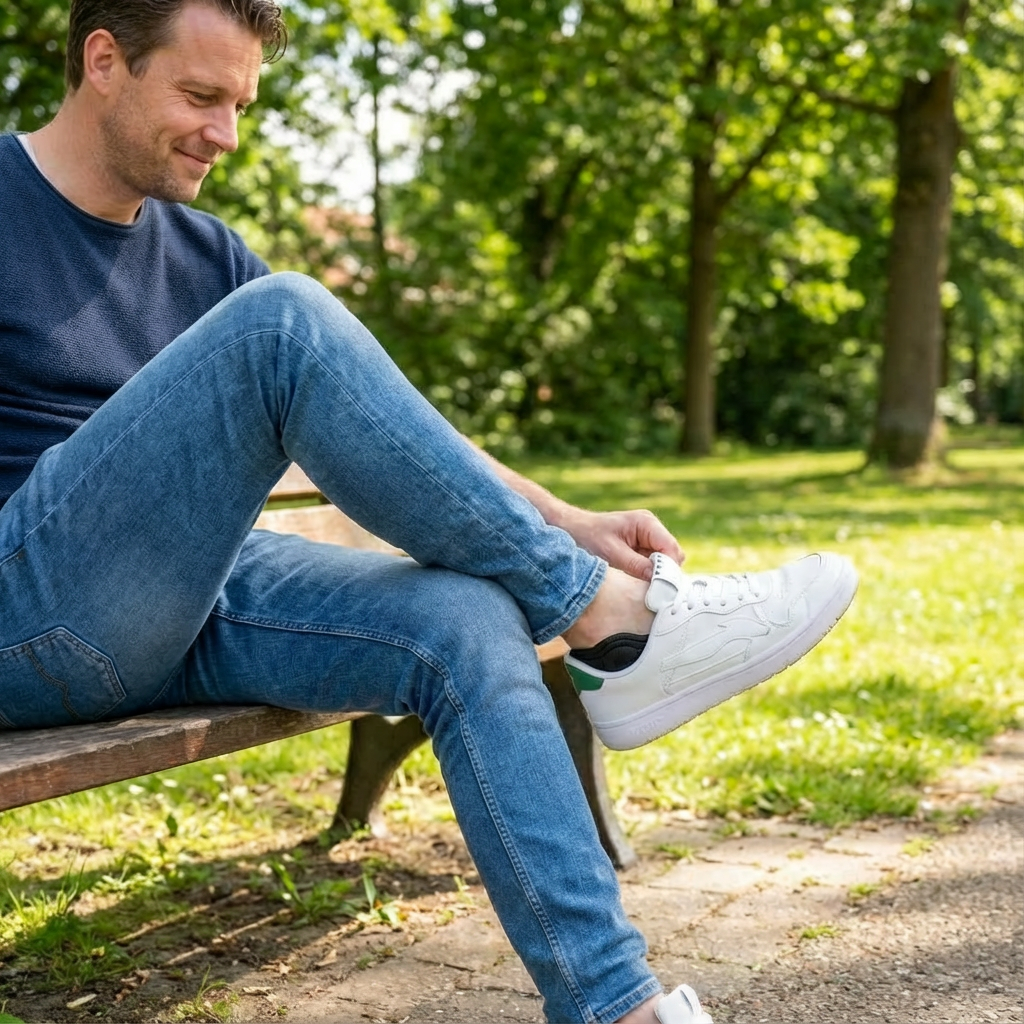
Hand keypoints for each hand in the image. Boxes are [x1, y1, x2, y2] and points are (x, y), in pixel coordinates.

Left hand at [557, 507, 684, 580]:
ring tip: (642, 588)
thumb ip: (637, 566)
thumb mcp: (611, 554)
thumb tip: (661, 582)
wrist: (568, 529)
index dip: (670, 570)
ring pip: (664, 563)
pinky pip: (652, 566)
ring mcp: (646, 540)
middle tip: (652, 592)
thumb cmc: (587, 536)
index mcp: (646, 523)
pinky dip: (647, 576)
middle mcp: (651, 529)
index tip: (662, 589)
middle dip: (664, 574)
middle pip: (672, 556)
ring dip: (655, 576)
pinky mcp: (640, 550)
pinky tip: (635, 584)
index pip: (671, 549)